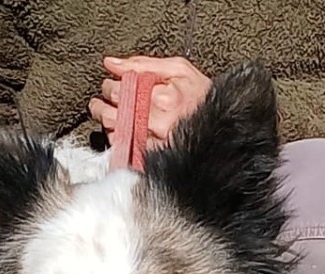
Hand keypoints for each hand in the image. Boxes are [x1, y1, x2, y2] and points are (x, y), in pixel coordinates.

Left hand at [89, 56, 210, 149]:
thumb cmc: (203, 96)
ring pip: (116, 133)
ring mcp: (156, 144)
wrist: (224, 126)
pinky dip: (119, 140)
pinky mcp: (155, 159)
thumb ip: (143, 64)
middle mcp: (159, 123)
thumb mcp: (179, 69)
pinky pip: (126, 150)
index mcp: (164, 98)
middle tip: (100, 102)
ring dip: (108, 124)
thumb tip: (112, 64)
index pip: (119, 90)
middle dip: (102, 106)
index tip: (110, 84)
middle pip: (113, 113)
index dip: (109, 86)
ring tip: (108, 116)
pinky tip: (121, 133)